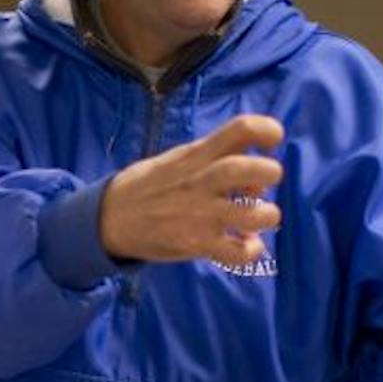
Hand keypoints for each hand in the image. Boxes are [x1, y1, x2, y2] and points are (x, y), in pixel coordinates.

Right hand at [99, 115, 282, 265]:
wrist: (110, 217)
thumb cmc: (151, 185)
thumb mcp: (179, 158)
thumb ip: (216, 158)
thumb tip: (256, 170)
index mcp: (197, 154)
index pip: (239, 129)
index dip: (266, 130)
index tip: (273, 139)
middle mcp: (200, 181)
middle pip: (244, 169)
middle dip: (269, 172)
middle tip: (270, 178)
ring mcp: (198, 214)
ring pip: (248, 214)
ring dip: (266, 214)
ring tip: (262, 216)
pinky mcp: (195, 244)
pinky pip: (235, 252)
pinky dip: (250, 250)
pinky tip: (246, 244)